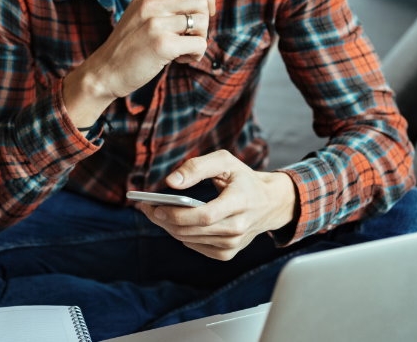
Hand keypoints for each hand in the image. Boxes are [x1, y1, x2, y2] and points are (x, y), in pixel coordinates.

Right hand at [64, 0, 214, 125]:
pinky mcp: (162, 44)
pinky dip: (195, 55)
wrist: (105, 71)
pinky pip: (199, 44)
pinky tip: (179, 60)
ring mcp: (155, 23)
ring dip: (199, 39)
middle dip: (204, 21)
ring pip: (202, 22)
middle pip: (201, 1)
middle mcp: (151, 3)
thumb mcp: (147, 13)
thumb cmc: (130, 44)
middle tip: (189, 36)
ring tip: (181, 49)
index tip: (203, 14)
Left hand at [137, 150, 297, 260]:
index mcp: (241, 202)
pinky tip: (174, 222)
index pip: (205, 216)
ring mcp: (234, 244)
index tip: (155, 206)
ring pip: (190, 239)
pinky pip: (196, 246)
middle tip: (146, 208)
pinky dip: (181, 234)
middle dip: (164, 219)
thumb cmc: (243, 179)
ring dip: (168, 226)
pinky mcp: (228, 253)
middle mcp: (239, 227)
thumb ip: (197, 167)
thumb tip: (170, 182)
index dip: (177, 214)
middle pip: (192, 230)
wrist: (270, 203)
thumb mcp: (225, 162)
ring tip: (155, 212)